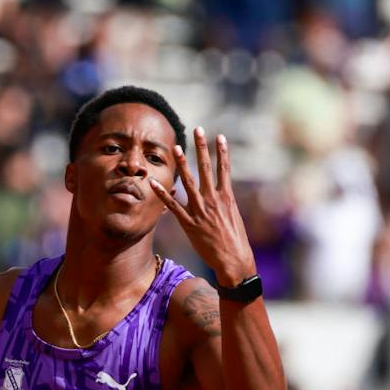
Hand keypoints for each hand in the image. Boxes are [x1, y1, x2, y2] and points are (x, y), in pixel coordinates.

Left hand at [147, 127, 256, 285]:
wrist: (233, 259)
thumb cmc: (236, 241)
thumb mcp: (233, 217)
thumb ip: (224, 203)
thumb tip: (220, 194)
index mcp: (226, 197)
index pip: (224, 169)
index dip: (221, 151)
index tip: (219, 136)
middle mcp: (213, 200)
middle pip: (206, 168)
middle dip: (201, 147)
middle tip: (197, 129)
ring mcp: (200, 211)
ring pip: (189, 182)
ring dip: (181, 164)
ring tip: (175, 148)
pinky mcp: (189, 224)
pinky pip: (173, 206)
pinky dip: (163, 195)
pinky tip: (154, 183)